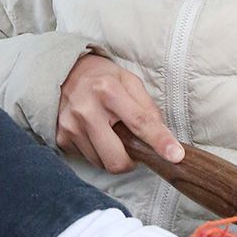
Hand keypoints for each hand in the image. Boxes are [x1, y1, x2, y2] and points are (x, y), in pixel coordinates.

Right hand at [56, 53, 182, 173]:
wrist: (65, 73)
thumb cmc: (103, 78)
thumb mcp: (130, 82)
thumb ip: (147, 108)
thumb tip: (164, 138)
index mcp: (108, 90)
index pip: (139, 122)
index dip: (159, 141)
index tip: (175, 156)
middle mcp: (86, 110)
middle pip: (117, 158)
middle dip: (130, 161)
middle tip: (133, 148)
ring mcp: (71, 126)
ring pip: (103, 164)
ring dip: (112, 156)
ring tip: (110, 135)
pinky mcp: (61, 138)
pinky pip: (89, 160)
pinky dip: (98, 153)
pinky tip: (95, 135)